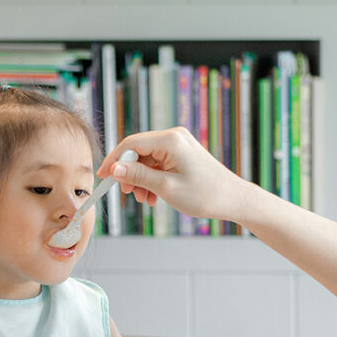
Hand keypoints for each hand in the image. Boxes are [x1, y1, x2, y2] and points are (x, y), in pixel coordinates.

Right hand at [98, 127, 245, 220]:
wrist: (233, 199)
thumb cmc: (205, 194)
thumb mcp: (166, 187)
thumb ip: (138, 176)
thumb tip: (114, 169)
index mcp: (170, 140)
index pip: (131, 144)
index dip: (114, 161)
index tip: (102, 177)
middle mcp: (174, 137)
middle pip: (138, 151)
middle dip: (129, 173)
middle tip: (128, 193)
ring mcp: (178, 144)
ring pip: (147, 159)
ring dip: (141, 179)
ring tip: (145, 199)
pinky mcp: (181, 154)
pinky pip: (158, 163)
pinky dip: (152, 179)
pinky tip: (153, 196)